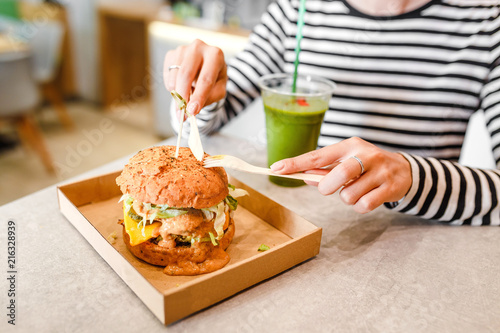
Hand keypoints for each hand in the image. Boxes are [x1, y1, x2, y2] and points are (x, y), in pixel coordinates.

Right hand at [164, 39, 226, 117]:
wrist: (207, 66)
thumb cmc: (215, 79)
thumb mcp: (218, 90)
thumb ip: (208, 98)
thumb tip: (191, 109)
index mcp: (215, 55)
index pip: (205, 79)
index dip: (198, 96)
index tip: (192, 111)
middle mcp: (199, 47)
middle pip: (186, 74)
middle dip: (182, 96)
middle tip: (181, 113)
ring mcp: (183, 49)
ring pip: (174, 75)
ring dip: (176, 93)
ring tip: (183, 101)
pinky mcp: (171, 54)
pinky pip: (167, 75)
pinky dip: (172, 86)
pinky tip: (180, 87)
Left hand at [270, 137, 411, 213]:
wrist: (405, 170)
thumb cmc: (367, 166)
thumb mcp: (346, 162)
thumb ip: (325, 170)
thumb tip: (303, 177)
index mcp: (349, 146)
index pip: (317, 156)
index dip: (296, 163)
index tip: (276, 168)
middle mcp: (365, 155)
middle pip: (337, 175)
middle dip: (328, 187)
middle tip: (331, 188)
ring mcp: (380, 171)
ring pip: (349, 195)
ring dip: (347, 199)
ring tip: (357, 191)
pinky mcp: (390, 187)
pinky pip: (364, 205)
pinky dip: (361, 207)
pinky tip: (368, 197)